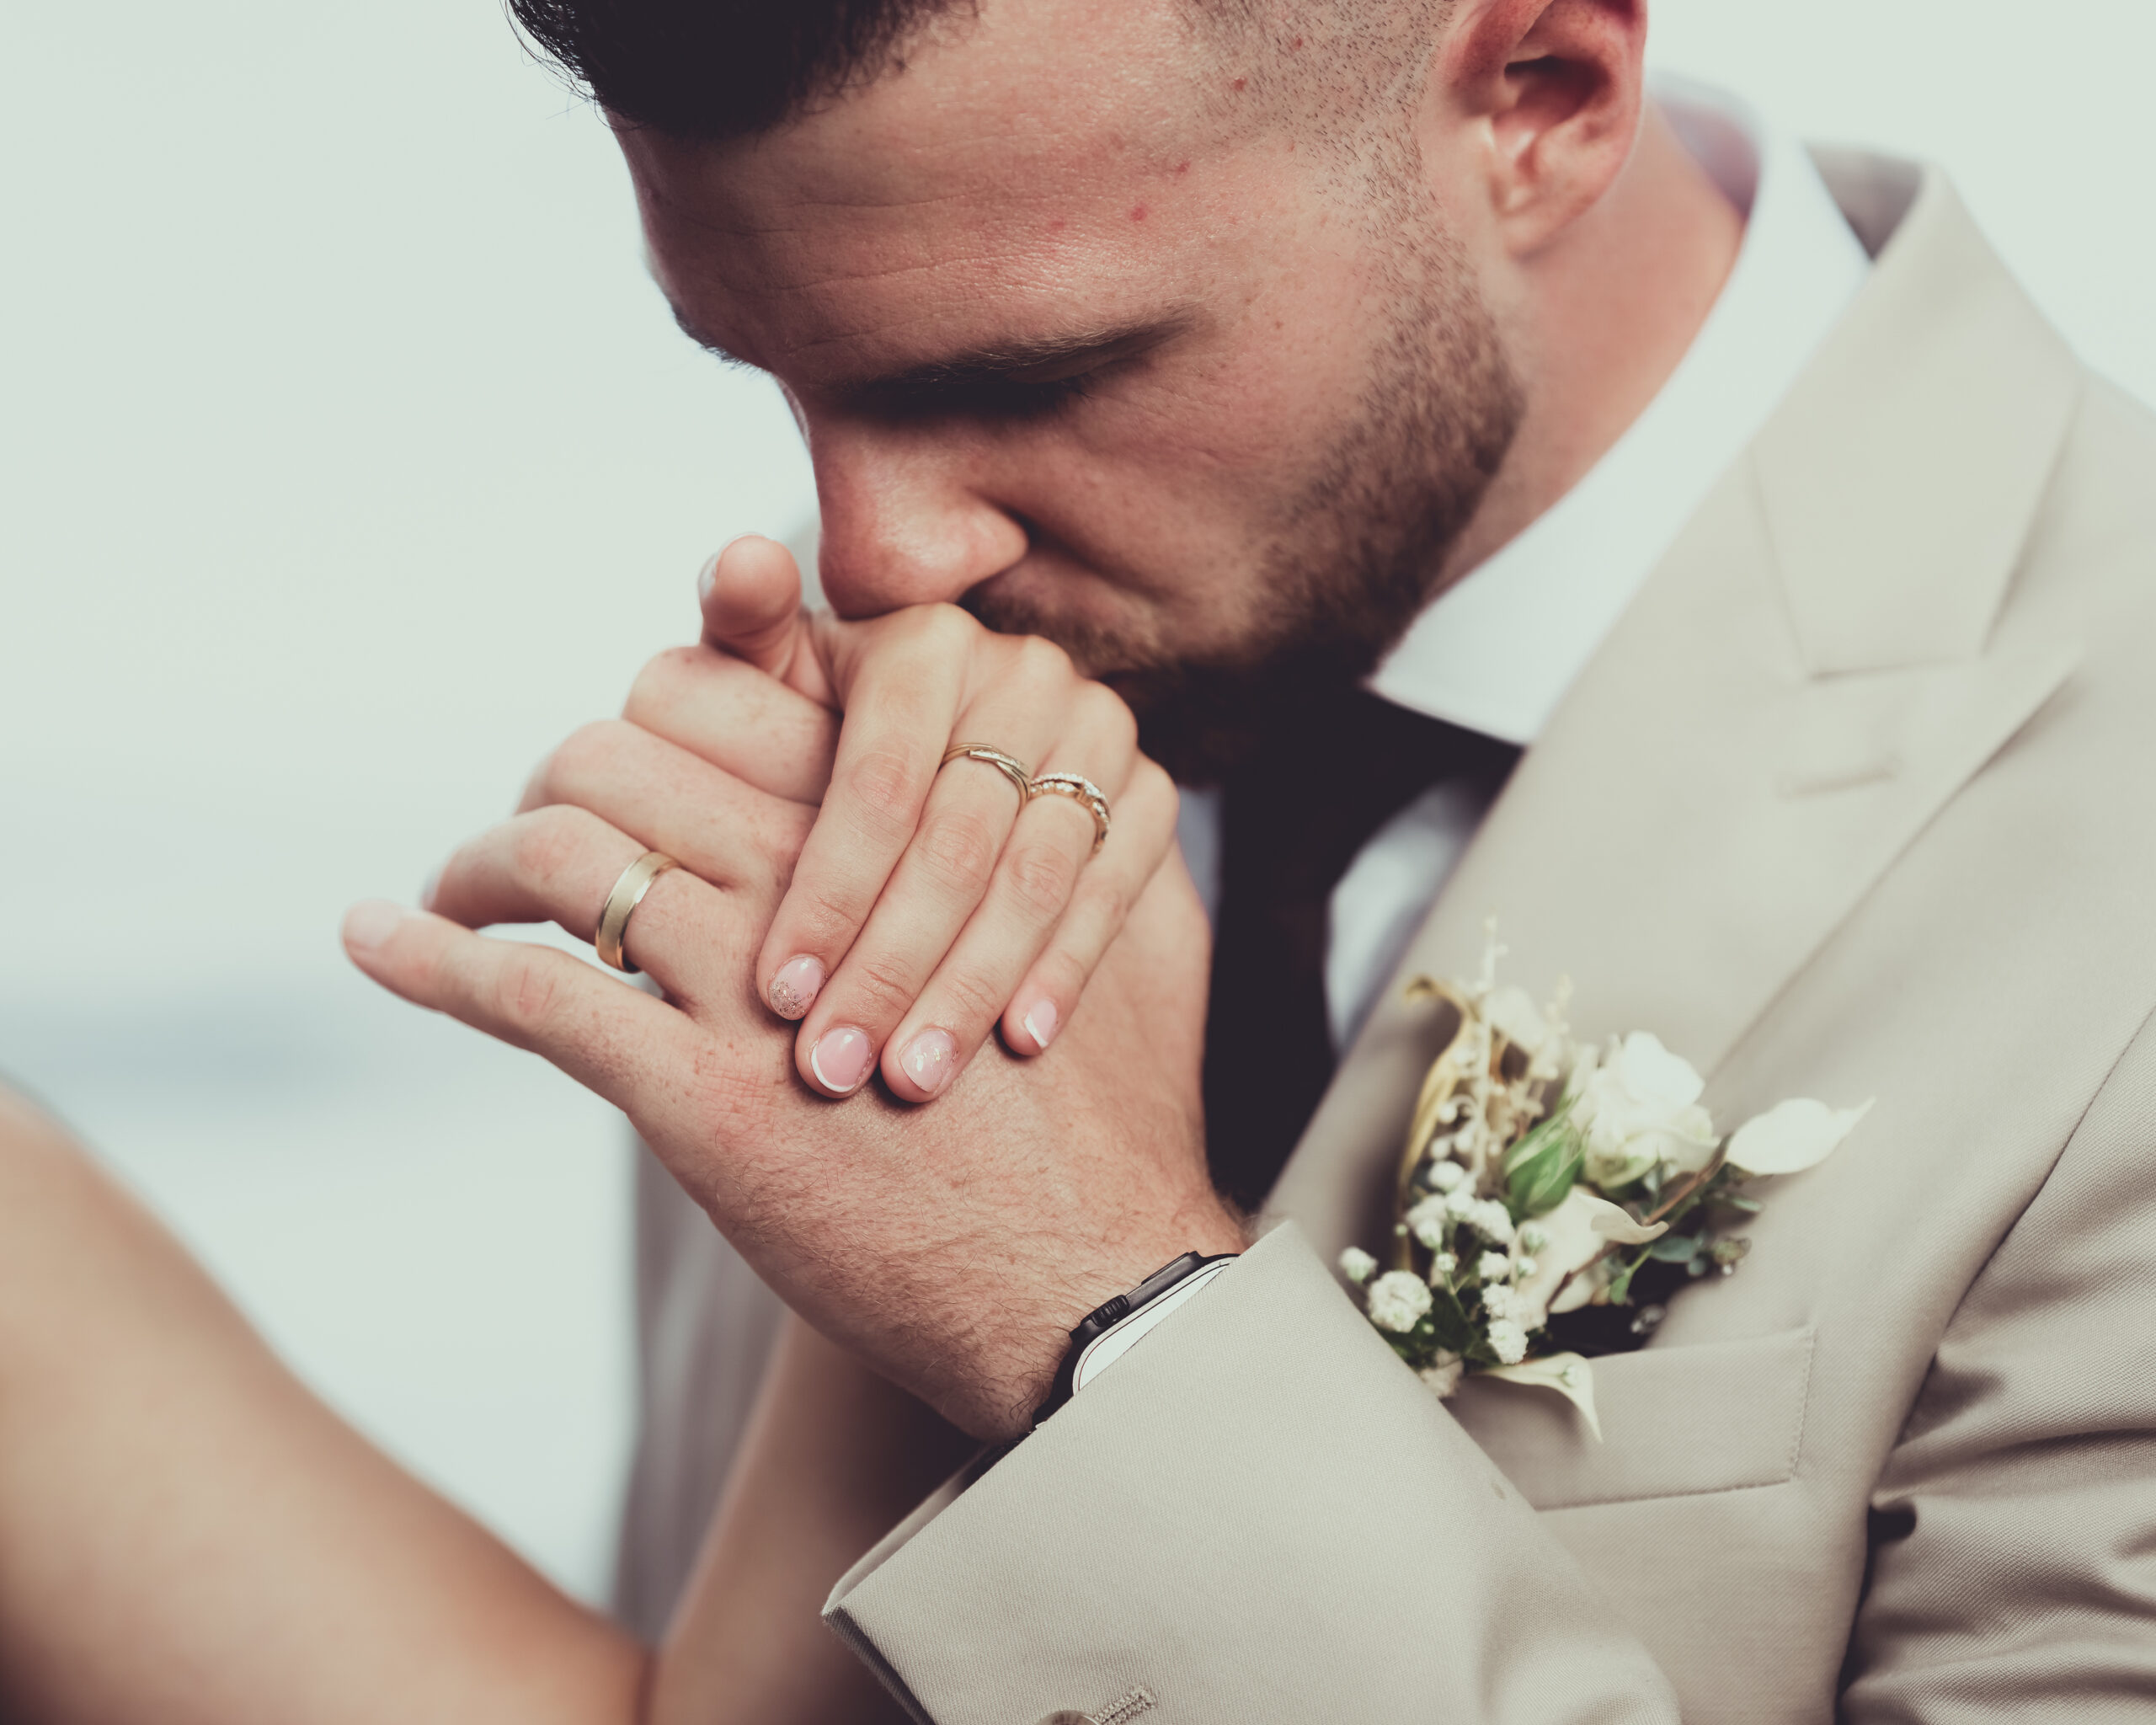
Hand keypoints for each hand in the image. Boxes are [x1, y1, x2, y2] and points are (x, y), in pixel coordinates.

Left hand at [346, 749, 1241, 1441]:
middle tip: (515, 843)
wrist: (1087, 1268)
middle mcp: (816, 872)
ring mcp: (753, 983)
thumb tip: (976, 782)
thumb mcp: (1081, 910)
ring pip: (559, 854)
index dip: (636, 710)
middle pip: (610, 751)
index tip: (618, 759)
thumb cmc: (1093, 1102)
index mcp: (897, 811)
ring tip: (440, 895)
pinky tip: (373, 939)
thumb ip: (1009, 830)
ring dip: (470, 867)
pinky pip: (528, 996)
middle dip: (540, 784)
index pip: (704, 688)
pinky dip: (430, 961)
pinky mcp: (701, 1098)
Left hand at [685, 535, 1180, 1102]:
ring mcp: (1100, 733)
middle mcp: (1023, 672)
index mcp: (924, 640)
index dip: (827, 889)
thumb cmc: (831, 761)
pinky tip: (1018, 1042)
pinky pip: (1113, 892)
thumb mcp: (778, 699)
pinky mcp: (1154, 795)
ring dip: (971, 985)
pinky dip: (1063, 972)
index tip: (781, 993)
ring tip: (914, 1075)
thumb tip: (740, 563)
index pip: (879, 778)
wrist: (949, 797)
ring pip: (1035, 874)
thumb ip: (741, 642)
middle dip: (890, 963)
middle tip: (838, 1065)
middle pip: (957, 838)